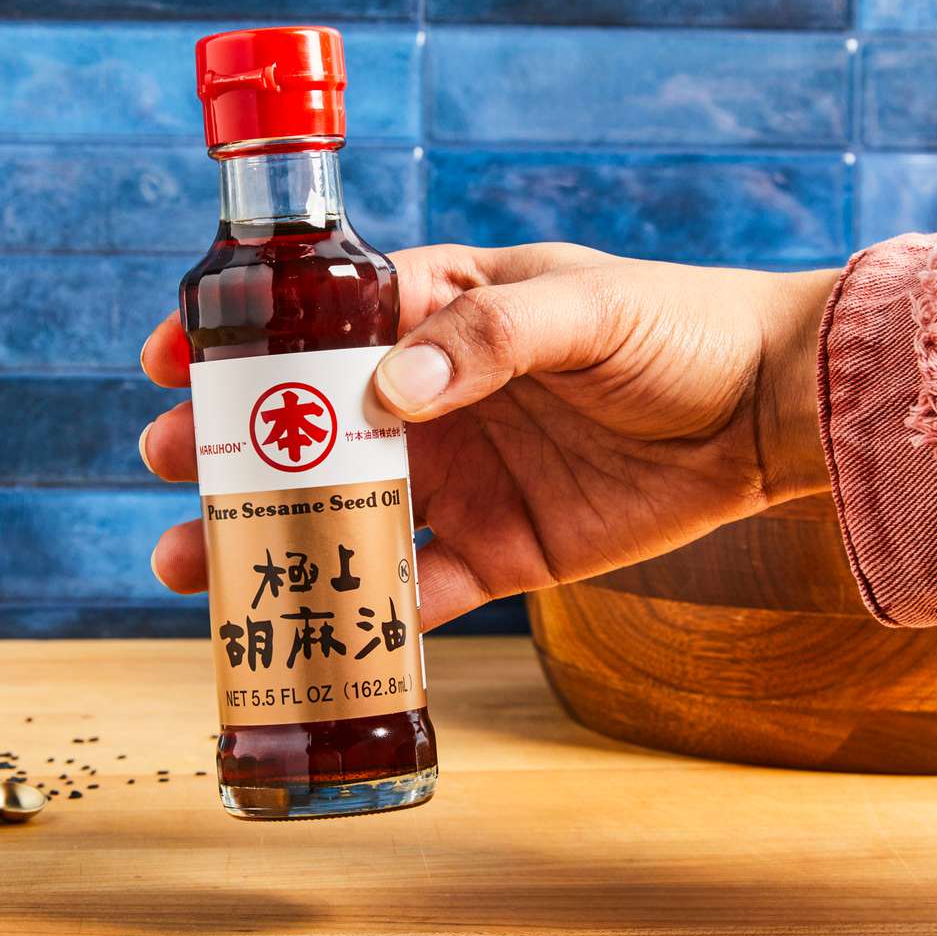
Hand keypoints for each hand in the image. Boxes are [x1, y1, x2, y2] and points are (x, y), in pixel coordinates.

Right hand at [140, 243, 836, 629]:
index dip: (239, 336)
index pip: (318, 322)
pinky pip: (418, 588)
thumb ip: (486, 338)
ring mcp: (461, 480)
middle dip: (227, 445)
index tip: (168, 357)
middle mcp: (434, 401)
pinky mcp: (499, 552)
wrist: (770, 418)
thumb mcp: (583, 309)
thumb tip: (386, 391)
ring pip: (343, 513)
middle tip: (166, 462)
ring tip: (195, 562)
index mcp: (440, 318)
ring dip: (271, 534)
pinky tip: (316, 626)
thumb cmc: (677, 331)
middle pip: (306, 426)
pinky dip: (369, 610)